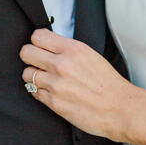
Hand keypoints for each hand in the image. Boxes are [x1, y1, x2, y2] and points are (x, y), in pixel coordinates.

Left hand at [20, 29, 139, 140]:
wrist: (119, 107)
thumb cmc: (108, 83)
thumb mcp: (90, 54)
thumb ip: (68, 49)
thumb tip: (49, 46)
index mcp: (73, 49)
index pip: (38, 36)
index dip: (37, 41)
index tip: (40, 45)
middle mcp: (61, 64)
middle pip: (26, 52)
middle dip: (30, 56)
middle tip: (37, 60)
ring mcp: (55, 84)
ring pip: (27, 73)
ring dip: (33, 75)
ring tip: (45, 77)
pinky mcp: (53, 102)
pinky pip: (33, 92)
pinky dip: (39, 90)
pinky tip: (50, 90)